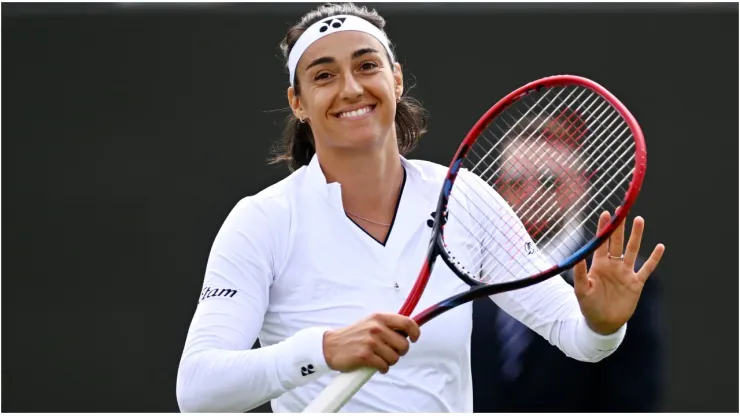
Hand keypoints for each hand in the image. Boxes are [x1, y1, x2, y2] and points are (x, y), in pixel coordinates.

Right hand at [323, 313, 420, 373]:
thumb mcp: (371, 323)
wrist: (331, 346)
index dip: (415, 332)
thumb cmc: (354, 336)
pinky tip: (375, 365)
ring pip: (395, 358)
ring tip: (380, 359)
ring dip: (389, 362)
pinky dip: (382, 369)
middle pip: (403, 345)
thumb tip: (408, 332)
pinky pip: (384, 366)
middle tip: (389, 352)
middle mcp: (376, 328)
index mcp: (379, 318)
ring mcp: (371, 342)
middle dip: (399, 352)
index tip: (414, 339)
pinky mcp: (365, 356)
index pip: (407, 322)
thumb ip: (388, 326)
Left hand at [573, 210, 664, 334]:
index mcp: (599, 265)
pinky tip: (660, 247)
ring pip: (633, 250)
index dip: (604, 229)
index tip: (606, 213)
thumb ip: (579, 273)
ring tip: (640, 220)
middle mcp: (613, 265)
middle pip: (618, 242)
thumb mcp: (581, 289)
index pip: (601, 243)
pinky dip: (654, 259)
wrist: (602, 323)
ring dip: (637, 236)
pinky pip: (647, 269)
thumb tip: (577, 256)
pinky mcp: (636, 283)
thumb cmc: (589, 306)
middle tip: (622, 210)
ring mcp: (625, 273)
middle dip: (620, 227)